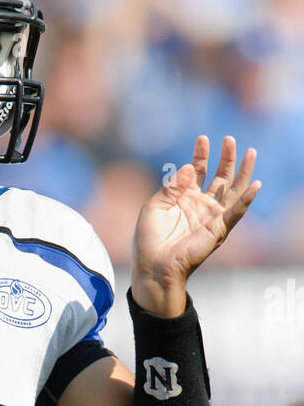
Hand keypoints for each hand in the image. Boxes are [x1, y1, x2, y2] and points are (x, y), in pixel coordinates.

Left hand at [132, 136, 259, 315]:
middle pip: (220, 177)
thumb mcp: (155, 206)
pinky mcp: (218, 230)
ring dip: (243, 172)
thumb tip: (188, 167)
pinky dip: (246, 200)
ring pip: (233, 191)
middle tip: (230, 139)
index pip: (197, 171)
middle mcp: (201, 206)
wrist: (154, 266)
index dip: (201, 155)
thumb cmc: (150, 240)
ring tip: (250, 152)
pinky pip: (235, 213)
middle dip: (226, 158)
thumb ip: (172, 187)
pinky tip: (255, 186)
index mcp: (184, 199)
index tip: (203, 139)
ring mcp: (211, 217)